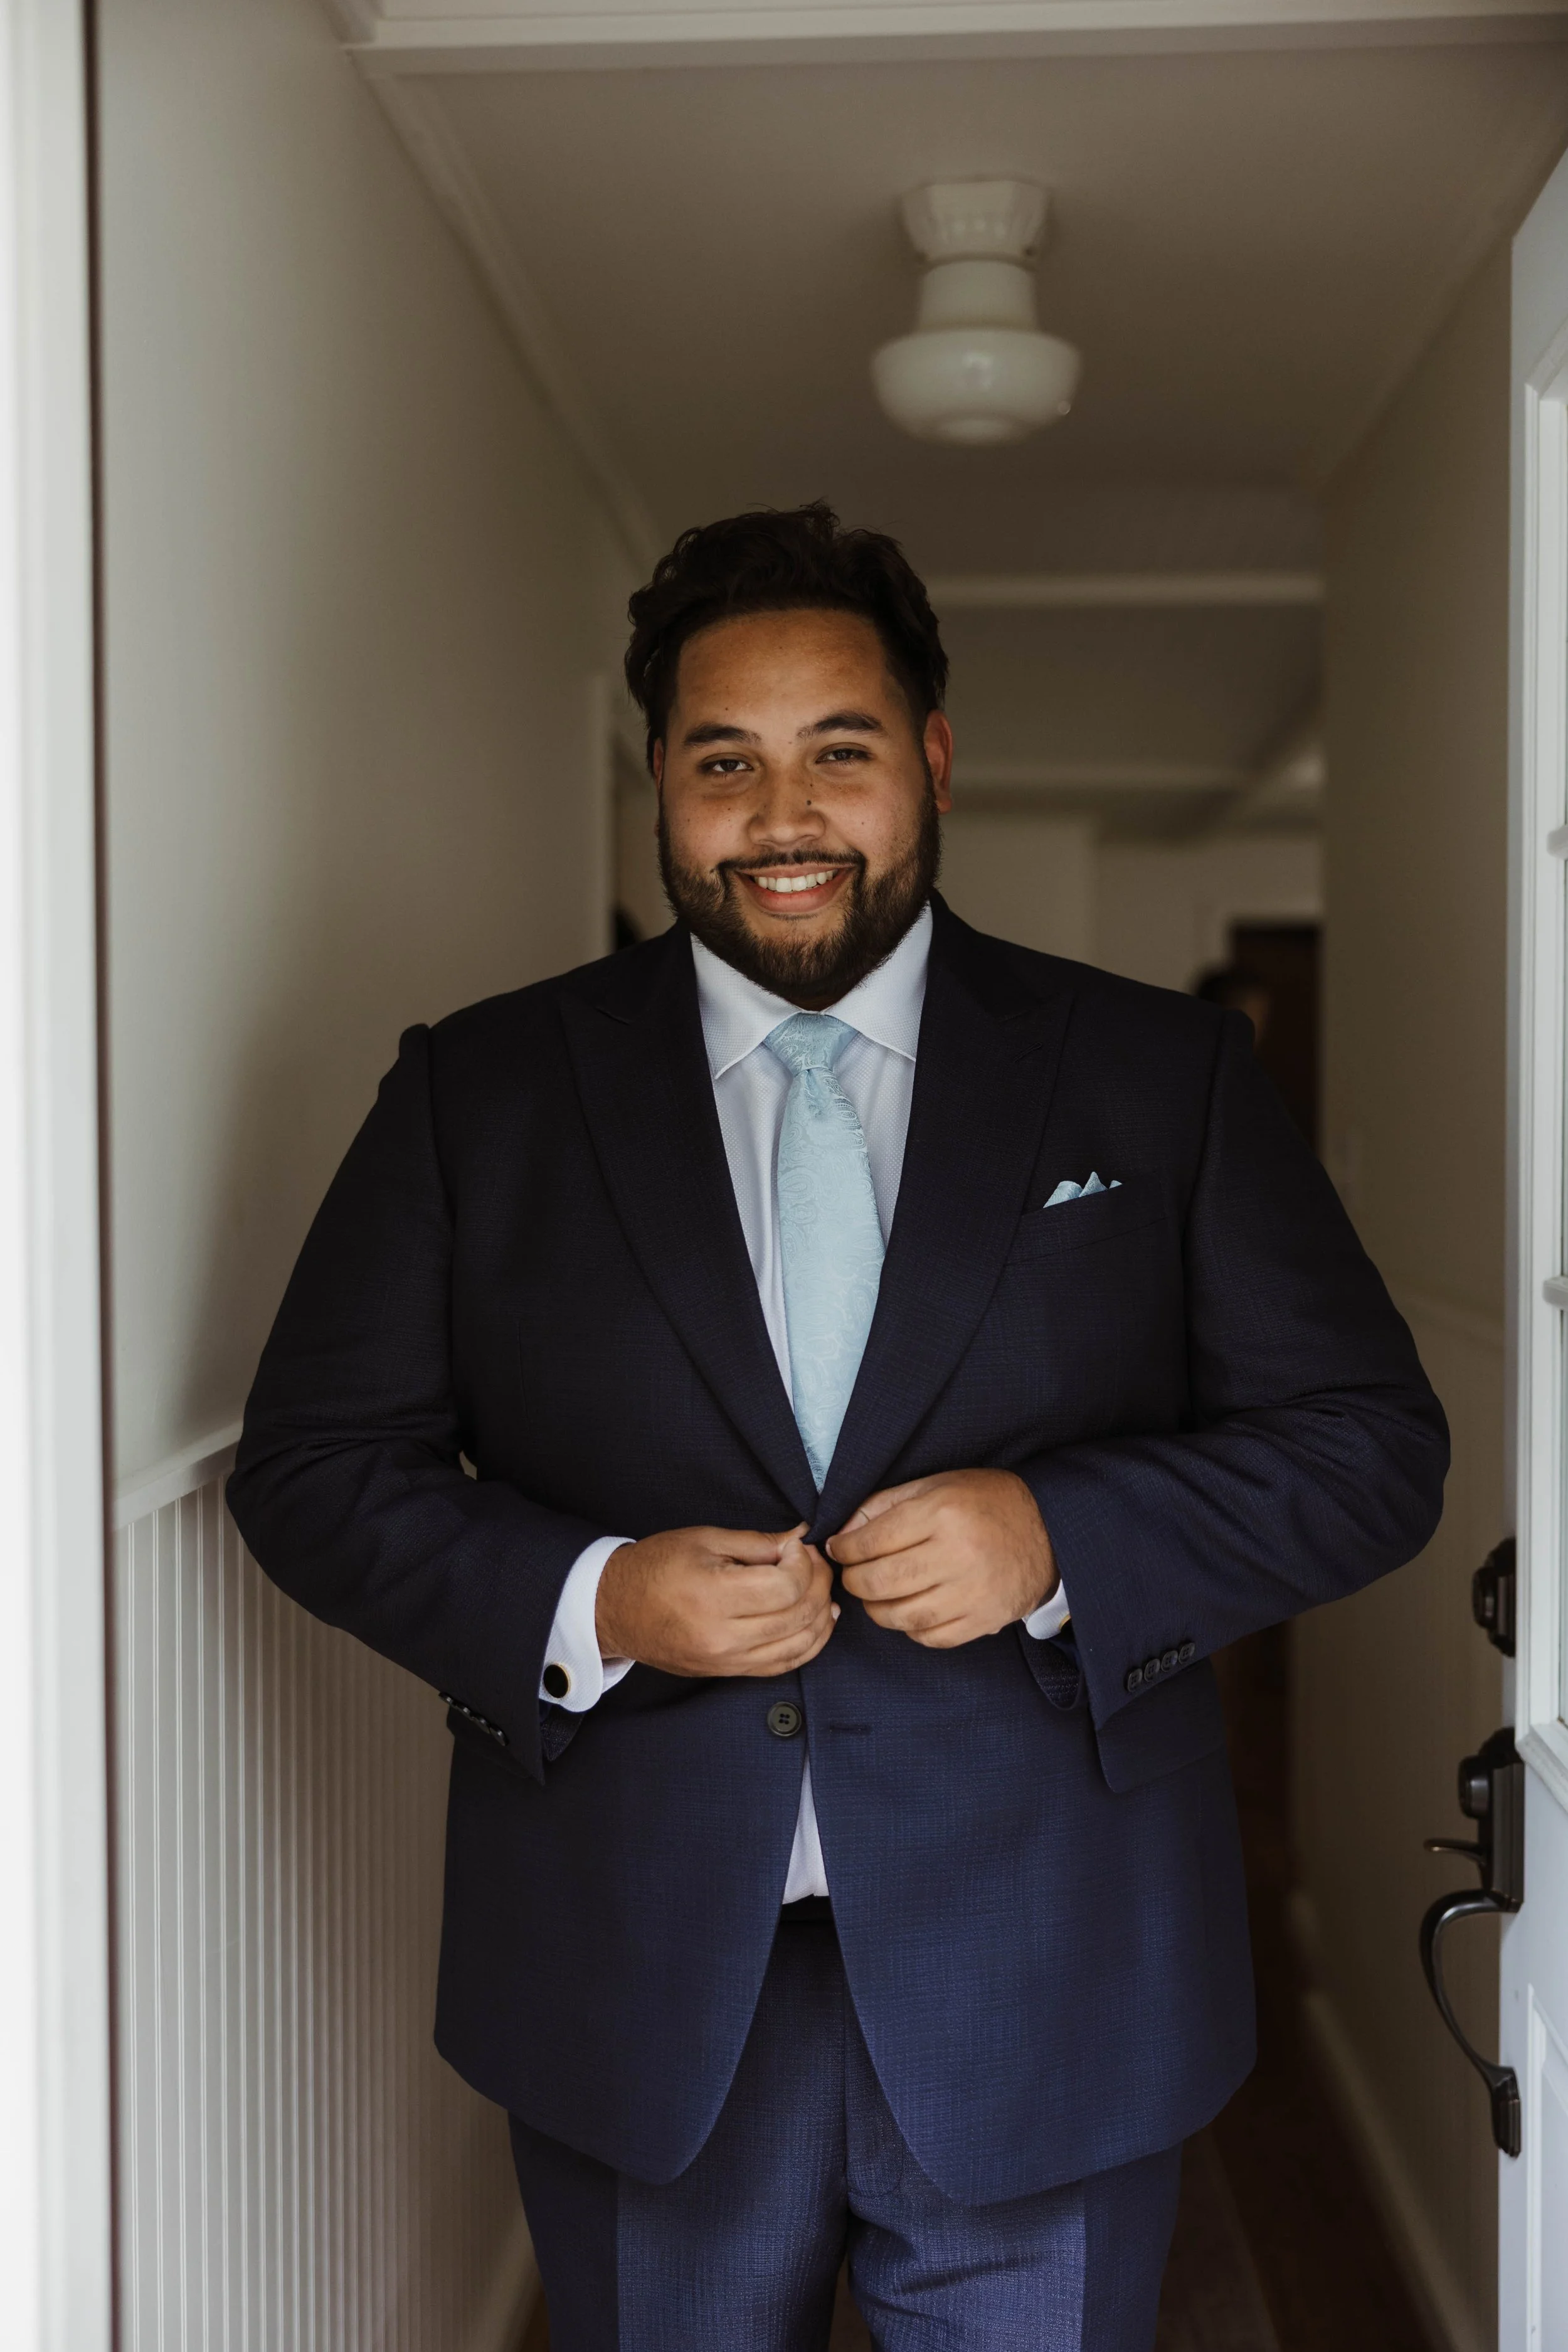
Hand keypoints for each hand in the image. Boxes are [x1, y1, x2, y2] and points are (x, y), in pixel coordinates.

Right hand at [595, 1522, 837, 1677]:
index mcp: (713, 1596)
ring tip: (822, 1589)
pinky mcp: (728, 1672)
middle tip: (814, 1561)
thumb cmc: (654, 1567)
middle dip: (818, 1583)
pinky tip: (816, 1622)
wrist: (615, 1609)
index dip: (804, 1562)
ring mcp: (727, 1660)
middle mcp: (723, 1636)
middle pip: (799, 1615)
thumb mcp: (703, 1540)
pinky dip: (809, 1644)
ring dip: (821, 1615)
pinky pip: (783, 1664)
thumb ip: (757, 1542)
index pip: (787, 1587)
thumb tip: (800, 1539)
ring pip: (799, 1645)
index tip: (797, 1546)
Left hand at [826, 1470, 1056, 1648]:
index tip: (838, 1549)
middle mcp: (957, 1553)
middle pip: (879, 1581)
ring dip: (876, 1609)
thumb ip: (885, 1505)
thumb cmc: (985, 1503)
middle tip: (853, 1574)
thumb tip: (843, 1533)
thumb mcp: (936, 1485)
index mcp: (942, 1512)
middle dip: (854, 1580)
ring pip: (900, 1615)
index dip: (845, 1549)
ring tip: (876, 1595)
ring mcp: (972, 1592)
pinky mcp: (984, 1619)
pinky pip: (931, 1637)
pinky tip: (910, 1610)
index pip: (871, 1540)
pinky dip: (911, 1628)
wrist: (1047, 1529)